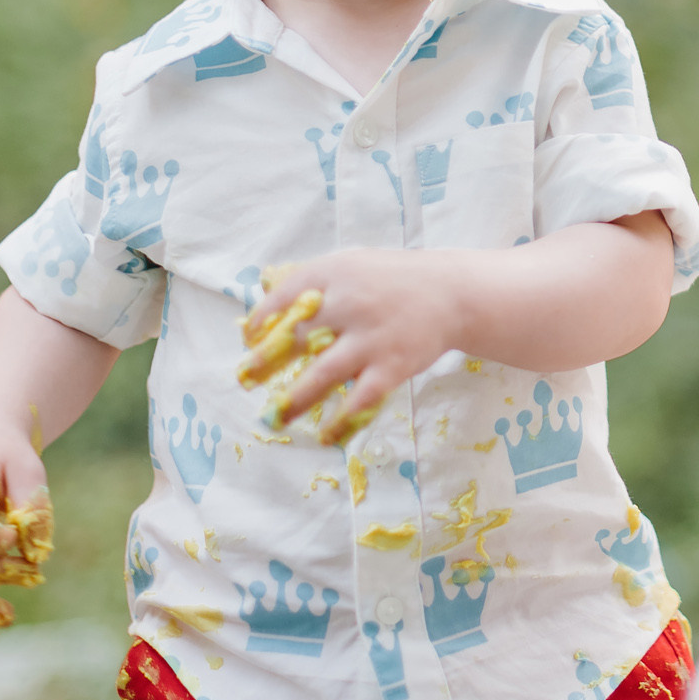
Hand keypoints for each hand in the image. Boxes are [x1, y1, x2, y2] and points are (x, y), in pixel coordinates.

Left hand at [242, 249, 477, 445]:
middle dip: (265, 363)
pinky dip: (341, 419)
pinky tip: (326, 434)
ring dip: (294, 399)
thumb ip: (313, 281)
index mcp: (335, 273)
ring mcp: (371, 337)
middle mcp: (349, 304)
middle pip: (294, 338)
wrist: (453, 294)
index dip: (260, 320)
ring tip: (276, 417)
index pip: (283, 297)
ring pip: (320, 375)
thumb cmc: (393, 280)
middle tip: (246, 380)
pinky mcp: (392, 365)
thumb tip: (266, 302)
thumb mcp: (353, 264)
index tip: (248, 340)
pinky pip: (359, 398)